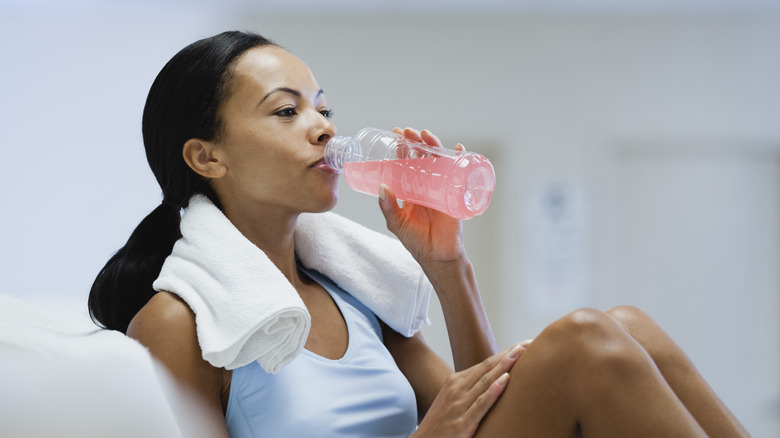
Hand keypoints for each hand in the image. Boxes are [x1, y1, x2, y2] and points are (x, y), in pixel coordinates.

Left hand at [378, 127, 467, 263]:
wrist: (439, 256)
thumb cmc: (416, 241)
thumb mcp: (397, 223)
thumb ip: (389, 207)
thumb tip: (382, 186)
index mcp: (410, 189)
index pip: (405, 163)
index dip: (401, 148)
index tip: (395, 135)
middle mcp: (425, 184)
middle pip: (422, 156)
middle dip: (416, 141)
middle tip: (408, 132)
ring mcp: (441, 187)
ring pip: (438, 160)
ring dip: (434, 145)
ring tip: (426, 136)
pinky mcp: (455, 193)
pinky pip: (459, 172)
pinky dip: (460, 159)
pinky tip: (458, 149)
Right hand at [411, 343, 527, 437]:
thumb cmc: (440, 422)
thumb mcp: (451, 399)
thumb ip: (468, 388)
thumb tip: (490, 380)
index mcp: (454, 381)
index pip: (484, 364)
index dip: (504, 353)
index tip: (521, 345)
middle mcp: (456, 389)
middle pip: (487, 368)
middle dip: (509, 354)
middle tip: (528, 343)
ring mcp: (459, 405)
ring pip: (486, 381)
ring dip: (505, 366)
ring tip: (521, 354)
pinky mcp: (463, 423)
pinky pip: (481, 404)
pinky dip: (493, 391)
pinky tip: (505, 380)